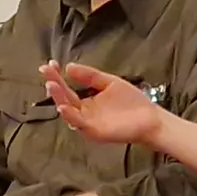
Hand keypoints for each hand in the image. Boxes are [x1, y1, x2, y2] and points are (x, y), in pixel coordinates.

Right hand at [45, 61, 168, 147]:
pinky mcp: (94, 132)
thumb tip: (69, 66)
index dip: (57, 76)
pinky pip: (79, 124)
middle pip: (64, 98)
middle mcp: (83, 113)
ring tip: (51, 85)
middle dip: (53, 84)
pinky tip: (63, 106)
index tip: (50, 64)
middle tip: (46, 71)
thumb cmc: (132, 103)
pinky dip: (69, 116)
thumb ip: (90, 76)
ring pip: (67, 111)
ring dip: (58, 98)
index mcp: (86, 103)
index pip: (67, 88)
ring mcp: (88, 123)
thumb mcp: (109, 82)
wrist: (150, 118)